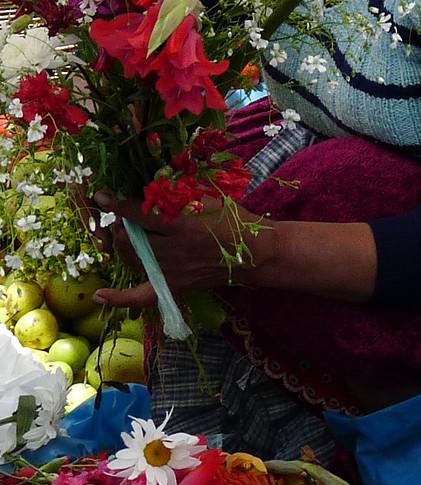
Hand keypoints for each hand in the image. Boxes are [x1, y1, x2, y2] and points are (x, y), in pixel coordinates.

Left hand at [95, 197, 264, 306]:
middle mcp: (173, 251)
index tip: (102, 196)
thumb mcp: (208, 198)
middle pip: (128, 240)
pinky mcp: (173, 286)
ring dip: (123, 245)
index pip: (137, 214)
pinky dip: (118, 298)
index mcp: (182, 225)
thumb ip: (177, 193)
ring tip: (130, 234)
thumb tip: (145, 185)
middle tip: (128, 216)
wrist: (256, 253)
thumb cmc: (234, 220)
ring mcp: (171, 272)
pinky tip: (100, 295)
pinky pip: (140, 297)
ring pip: (130, 260)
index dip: (116, 204)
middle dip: (121, 226)